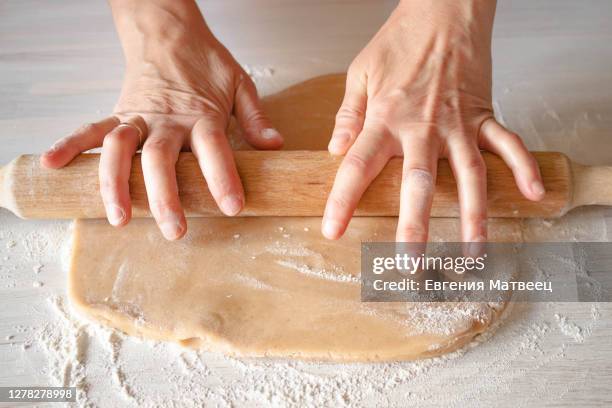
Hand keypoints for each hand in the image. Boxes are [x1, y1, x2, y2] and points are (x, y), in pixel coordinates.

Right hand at [40, 0, 281, 239]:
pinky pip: (91, 129)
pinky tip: (53, 164)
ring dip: (116, 184)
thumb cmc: (206, 62)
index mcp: (202, 115)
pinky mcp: (118, 112)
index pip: (214, 150)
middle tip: (174, 230)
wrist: (169, 30)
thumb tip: (276, 148)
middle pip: (162, 159)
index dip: (223, 178)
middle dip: (166, 197)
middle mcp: (168, 119)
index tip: (232, 207)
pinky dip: (70, 144)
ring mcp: (139, 116)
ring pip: (122, 150)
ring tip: (119, 217)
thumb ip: (256, 118)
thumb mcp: (240, 84)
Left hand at [322, 0, 544, 245]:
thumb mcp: (359, 73)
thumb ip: (348, 115)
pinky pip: (508, 145)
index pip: (357, 166)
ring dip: (472, 217)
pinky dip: (522, 169)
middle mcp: (421, 128)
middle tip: (410, 266)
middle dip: (414, 228)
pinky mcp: (485, 115)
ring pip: (468, 177)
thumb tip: (334, 149)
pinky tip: (533, 195)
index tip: (333, 231)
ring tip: (470, 253)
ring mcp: (458, 124)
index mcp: (384, 119)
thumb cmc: (400, 40)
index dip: (342, 201)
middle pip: (418, 185)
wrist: (443, 10)